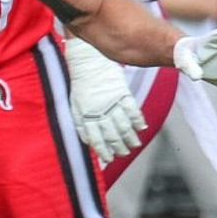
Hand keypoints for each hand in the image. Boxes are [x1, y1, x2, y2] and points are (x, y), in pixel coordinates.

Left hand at [63, 38, 145, 163]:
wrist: (87, 59)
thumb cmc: (81, 82)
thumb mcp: (74, 103)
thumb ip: (80, 122)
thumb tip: (87, 140)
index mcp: (85, 114)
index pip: (95, 139)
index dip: (103, 151)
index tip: (109, 158)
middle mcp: (99, 111)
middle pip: (112, 135)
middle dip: (119, 148)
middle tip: (124, 154)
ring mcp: (111, 102)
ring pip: (123, 126)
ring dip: (130, 138)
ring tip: (134, 145)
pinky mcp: (122, 92)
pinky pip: (132, 110)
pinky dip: (138, 121)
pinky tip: (141, 128)